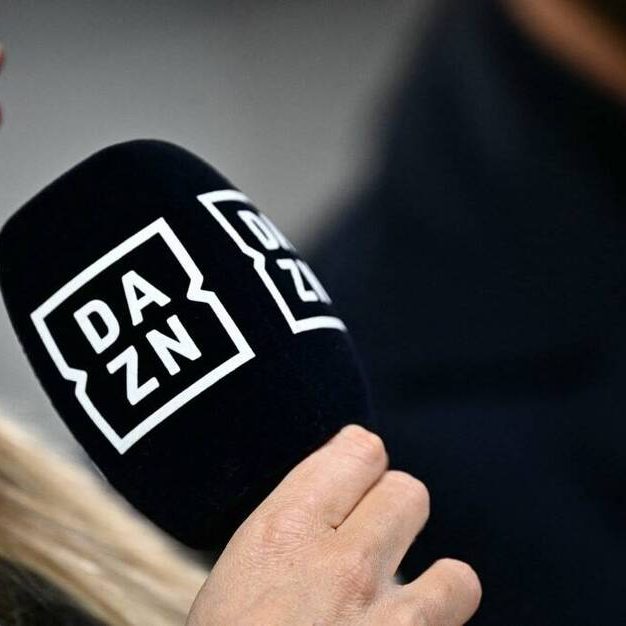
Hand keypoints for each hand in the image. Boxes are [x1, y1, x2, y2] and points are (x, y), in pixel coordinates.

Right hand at [187, 425, 480, 624]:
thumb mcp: (240, 577)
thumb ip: (292, 534)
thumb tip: (336, 509)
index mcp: (283, 531)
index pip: (360, 450)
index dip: (362, 465)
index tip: (356, 485)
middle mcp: (341, 565)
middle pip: (409, 494)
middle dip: (396, 519)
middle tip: (370, 549)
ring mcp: (389, 625)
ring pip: (456, 574)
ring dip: (434, 592)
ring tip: (398, 618)